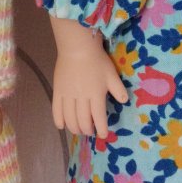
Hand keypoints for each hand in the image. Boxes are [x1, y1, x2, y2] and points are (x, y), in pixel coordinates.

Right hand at [50, 17, 127, 138]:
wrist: (77, 48)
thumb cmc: (97, 60)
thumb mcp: (111, 74)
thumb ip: (118, 89)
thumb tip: (124, 101)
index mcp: (96, 94)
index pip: (98, 117)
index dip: (101, 129)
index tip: (103, 135)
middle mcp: (81, 97)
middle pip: (83, 121)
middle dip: (87, 130)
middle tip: (90, 132)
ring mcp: (68, 95)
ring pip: (69, 118)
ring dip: (74, 128)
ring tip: (78, 130)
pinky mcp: (58, 91)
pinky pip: (56, 110)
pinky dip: (58, 120)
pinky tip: (61, 126)